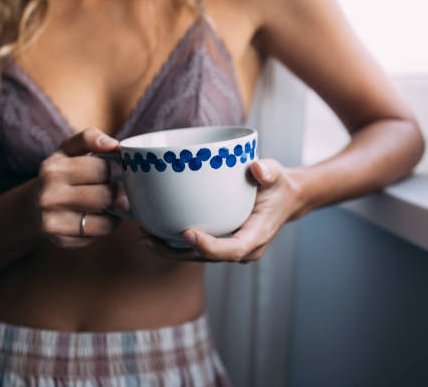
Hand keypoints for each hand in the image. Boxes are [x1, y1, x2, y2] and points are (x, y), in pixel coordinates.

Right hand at [32, 128, 126, 247]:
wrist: (33, 206)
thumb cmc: (60, 174)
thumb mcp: (68, 150)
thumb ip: (90, 138)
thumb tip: (113, 145)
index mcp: (53, 169)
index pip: (101, 169)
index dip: (111, 170)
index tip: (108, 171)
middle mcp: (49, 197)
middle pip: (106, 195)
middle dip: (114, 191)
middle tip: (111, 189)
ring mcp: (53, 222)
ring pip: (105, 220)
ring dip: (115, 212)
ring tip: (110, 204)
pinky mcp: (62, 241)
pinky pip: (98, 235)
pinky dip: (105, 226)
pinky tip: (98, 218)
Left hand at [139, 159, 303, 262]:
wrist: (285, 199)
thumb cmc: (278, 186)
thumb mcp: (277, 175)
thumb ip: (268, 171)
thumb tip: (256, 168)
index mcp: (257, 236)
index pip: (233, 250)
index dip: (209, 246)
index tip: (186, 233)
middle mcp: (243, 249)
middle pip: (207, 258)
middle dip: (175, 252)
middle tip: (146, 237)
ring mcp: (230, 249)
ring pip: (196, 257)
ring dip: (169, 250)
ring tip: (142, 236)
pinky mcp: (220, 244)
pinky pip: (195, 249)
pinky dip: (174, 243)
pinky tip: (152, 232)